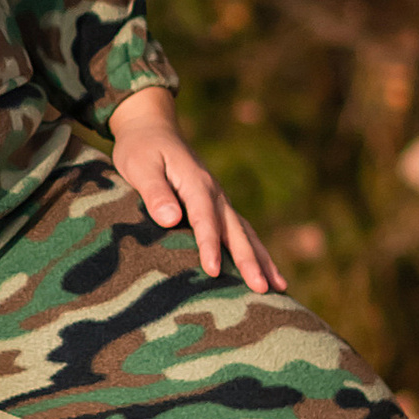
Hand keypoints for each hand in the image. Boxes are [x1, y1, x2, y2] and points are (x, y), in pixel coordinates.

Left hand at [107, 90, 280, 292]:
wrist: (152, 128)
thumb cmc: (141, 149)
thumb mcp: (139, 166)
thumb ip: (155, 192)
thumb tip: (171, 219)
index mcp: (196, 182)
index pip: (205, 219)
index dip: (209, 245)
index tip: (214, 271)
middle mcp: (214, 192)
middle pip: (235, 230)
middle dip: (249, 260)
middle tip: (263, 289)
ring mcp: (219, 199)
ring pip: (245, 232)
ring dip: (261, 259)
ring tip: (279, 287)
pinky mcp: (217, 206)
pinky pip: (240, 231)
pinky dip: (255, 251)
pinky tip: (266, 271)